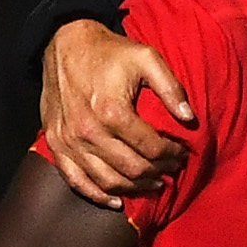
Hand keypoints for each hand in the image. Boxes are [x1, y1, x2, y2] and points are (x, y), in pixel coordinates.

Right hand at [40, 20, 192, 206]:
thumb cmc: (110, 52)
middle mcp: (89, 131)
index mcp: (113, 111)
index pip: (152, 148)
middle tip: (170, 170)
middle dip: (157, 173)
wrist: (64, 44)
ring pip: (108, 181)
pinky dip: (98, 196)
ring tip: (152, 184)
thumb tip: (189, 117)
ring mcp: (70, 142)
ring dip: (134, 188)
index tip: (183, 154)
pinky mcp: (57, 145)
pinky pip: (77, 182)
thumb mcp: (146, 57)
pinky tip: (116, 201)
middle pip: (132, 169)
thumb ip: (171, 87)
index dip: (172, 155)